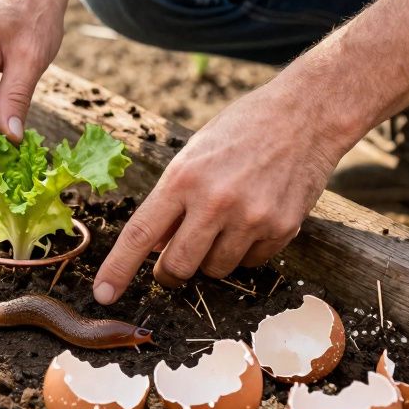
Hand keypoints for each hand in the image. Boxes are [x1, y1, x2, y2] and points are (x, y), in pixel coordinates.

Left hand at [91, 85, 345, 303]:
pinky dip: (245, 251)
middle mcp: (215, 202)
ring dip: (211, 259)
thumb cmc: (241, 130)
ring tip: (223, 224)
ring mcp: (251, 218)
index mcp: (184, 178)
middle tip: (172, 263)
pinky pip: (250, 263)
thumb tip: (152, 248)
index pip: (140, 235)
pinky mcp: (282, 229)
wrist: (305, 114)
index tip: (103, 294)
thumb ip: (172, 201)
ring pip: (215, 270)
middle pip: (178, 266)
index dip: (118, 270)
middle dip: (170, 272)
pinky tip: (253, 219)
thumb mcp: (193, 155)